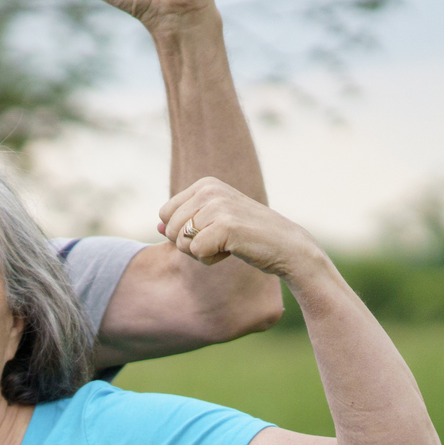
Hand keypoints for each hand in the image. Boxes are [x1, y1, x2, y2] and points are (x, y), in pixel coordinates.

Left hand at [158, 177, 320, 278]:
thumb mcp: (213, 221)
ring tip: (227, 243)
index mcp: (205, 184)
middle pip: (168, 229)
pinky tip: (232, 250)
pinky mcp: (226, 226)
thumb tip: (157, 226)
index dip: (182, 231)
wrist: (287, 246)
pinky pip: (195, 252)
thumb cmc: (248, 235)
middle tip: (220, 239)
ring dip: (201, 252)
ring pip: (180, 242)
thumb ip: (184, 222)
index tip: (211, 229)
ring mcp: (218, 206)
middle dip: (189, 243)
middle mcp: (210, 190)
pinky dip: (210, 259)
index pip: (164, 214)